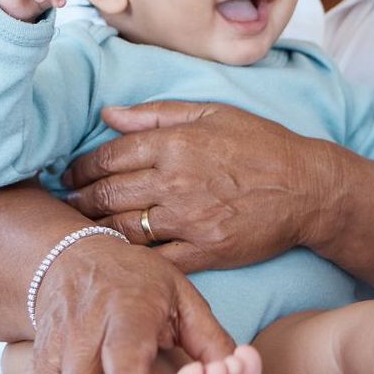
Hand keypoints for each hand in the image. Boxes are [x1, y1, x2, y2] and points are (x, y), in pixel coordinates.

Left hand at [60, 101, 334, 272]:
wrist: (308, 188)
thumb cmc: (263, 146)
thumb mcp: (213, 114)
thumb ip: (157, 114)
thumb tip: (109, 114)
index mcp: (175, 144)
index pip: (107, 157)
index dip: (80, 169)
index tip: (69, 176)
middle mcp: (175, 181)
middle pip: (107, 195)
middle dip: (78, 201)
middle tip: (66, 206)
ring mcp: (189, 219)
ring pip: (122, 230)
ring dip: (95, 231)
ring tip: (81, 231)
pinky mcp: (204, 252)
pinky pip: (154, 259)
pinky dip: (130, 260)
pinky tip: (117, 257)